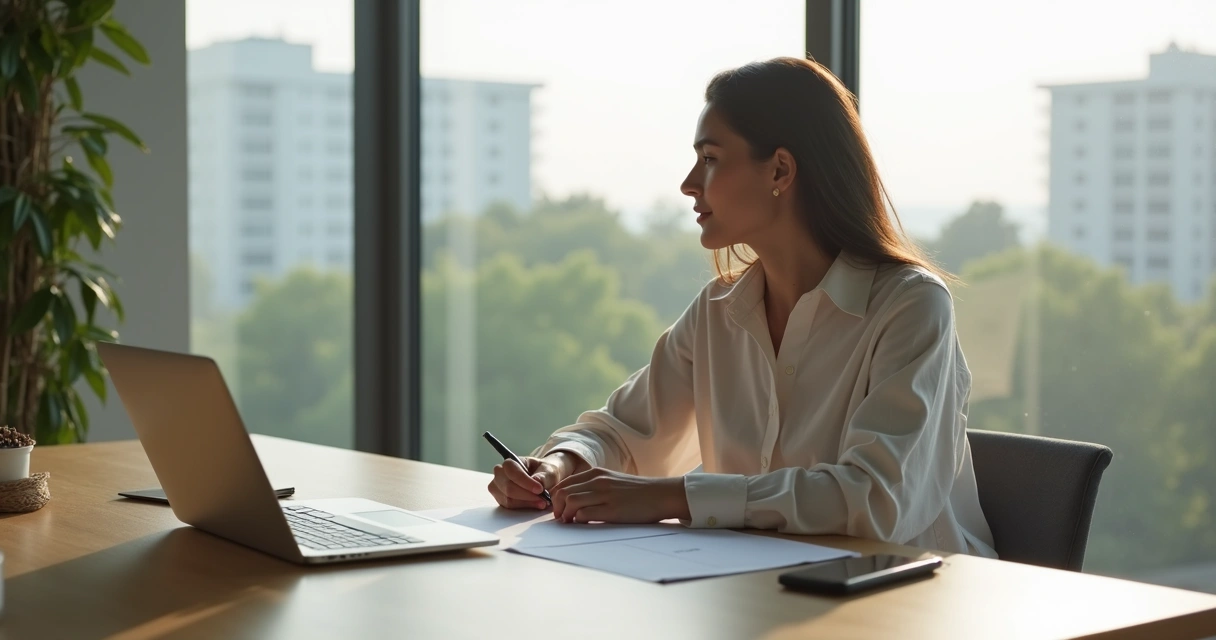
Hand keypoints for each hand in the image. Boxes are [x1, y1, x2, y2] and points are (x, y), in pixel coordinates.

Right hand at [487, 453, 574, 509]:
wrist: (543, 480)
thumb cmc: (544, 472)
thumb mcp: (549, 471)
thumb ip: (544, 476)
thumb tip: (537, 481)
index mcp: (510, 462)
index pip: (511, 470)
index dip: (524, 481)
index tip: (539, 489)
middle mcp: (500, 474)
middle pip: (508, 487)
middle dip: (526, 495)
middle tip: (543, 499)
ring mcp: (498, 487)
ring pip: (508, 499)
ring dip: (526, 503)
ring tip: (542, 502)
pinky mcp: (501, 499)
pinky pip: (509, 506)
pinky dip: (523, 507)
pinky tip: (535, 504)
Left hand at [551, 468, 689, 523]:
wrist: (661, 494)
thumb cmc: (638, 492)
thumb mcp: (612, 482)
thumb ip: (594, 487)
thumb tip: (573, 500)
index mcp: (596, 473)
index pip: (564, 483)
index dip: (555, 498)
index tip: (559, 509)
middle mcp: (598, 481)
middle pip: (562, 492)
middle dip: (556, 507)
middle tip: (561, 518)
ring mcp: (604, 495)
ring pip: (570, 501)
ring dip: (565, 514)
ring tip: (570, 522)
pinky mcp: (612, 510)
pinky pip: (584, 514)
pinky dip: (578, 521)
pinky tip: (583, 524)